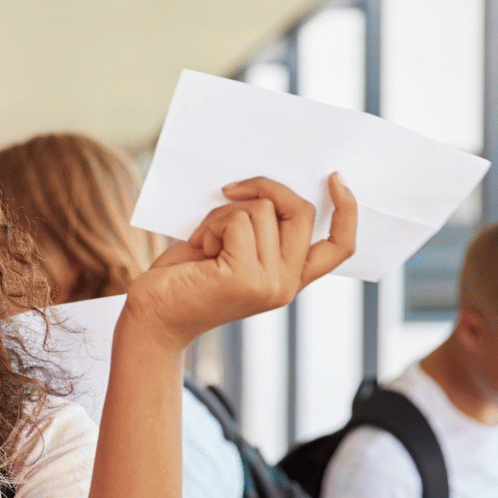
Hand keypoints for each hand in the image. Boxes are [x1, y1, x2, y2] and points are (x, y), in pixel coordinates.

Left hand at [122, 174, 357, 348]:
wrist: (151, 319)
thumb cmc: (183, 279)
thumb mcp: (230, 247)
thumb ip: (259, 227)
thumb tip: (267, 186)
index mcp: (289, 279)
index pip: (339, 247)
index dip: (346, 210)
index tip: (334, 179)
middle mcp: (286, 285)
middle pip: (300, 212)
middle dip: (265, 187)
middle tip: (230, 190)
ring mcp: (269, 284)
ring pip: (262, 210)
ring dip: (224, 213)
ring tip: (204, 241)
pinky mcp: (245, 278)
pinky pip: (238, 220)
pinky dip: (212, 224)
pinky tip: (198, 248)